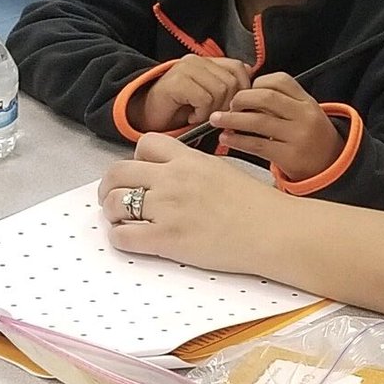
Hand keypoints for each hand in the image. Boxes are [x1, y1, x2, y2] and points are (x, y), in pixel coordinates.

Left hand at [99, 133, 288, 272]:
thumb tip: (177, 178)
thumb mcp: (224, 171)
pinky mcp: (166, 238)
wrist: (273, 230)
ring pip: (113, 202)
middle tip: (117, 197)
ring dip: (112, 212)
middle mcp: (173, 178)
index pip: (145, 144)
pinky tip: (133, 239)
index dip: (136, 159)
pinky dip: (120, 238)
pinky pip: (122, 236)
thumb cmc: (258, 206)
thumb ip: (196, 170)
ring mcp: (167, 208)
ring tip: (123, 220)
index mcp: (190, 159)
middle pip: (118, 171)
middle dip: (110, 185)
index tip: (140, 173)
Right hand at [129, 55, 250, 131]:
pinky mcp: (177, 81)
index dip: (242, 91)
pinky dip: (201, 113)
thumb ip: (227, 89)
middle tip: (212, 116)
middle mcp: (198, 61)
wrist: (145, 116)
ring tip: (199, 115)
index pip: (239, 68)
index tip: (232, 108)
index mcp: (208, 62)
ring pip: (221, 90)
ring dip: (212, 111)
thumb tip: (251, 87)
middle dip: (226, 105)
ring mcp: (186, 68)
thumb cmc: (180, 110)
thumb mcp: (209, 98)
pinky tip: (190, 117)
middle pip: (232, 82)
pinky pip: (205, 98)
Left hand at [208, 73, 344, 180]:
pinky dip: (237, 140)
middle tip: (228, 106)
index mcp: (307, 101)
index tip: (244, 91)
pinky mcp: (289, 156)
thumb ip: (281, 102)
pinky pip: (257, 145)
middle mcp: (304, 116)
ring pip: (258, 121)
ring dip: (232, 119)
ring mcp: (298, 136)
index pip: (280, 80)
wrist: (330, 165)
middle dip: (240, 99)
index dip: (257, 83)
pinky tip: (226, 138)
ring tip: (217, 120)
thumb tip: (243, 95)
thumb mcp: (304, 113)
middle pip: (266, 97)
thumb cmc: (310, 137)